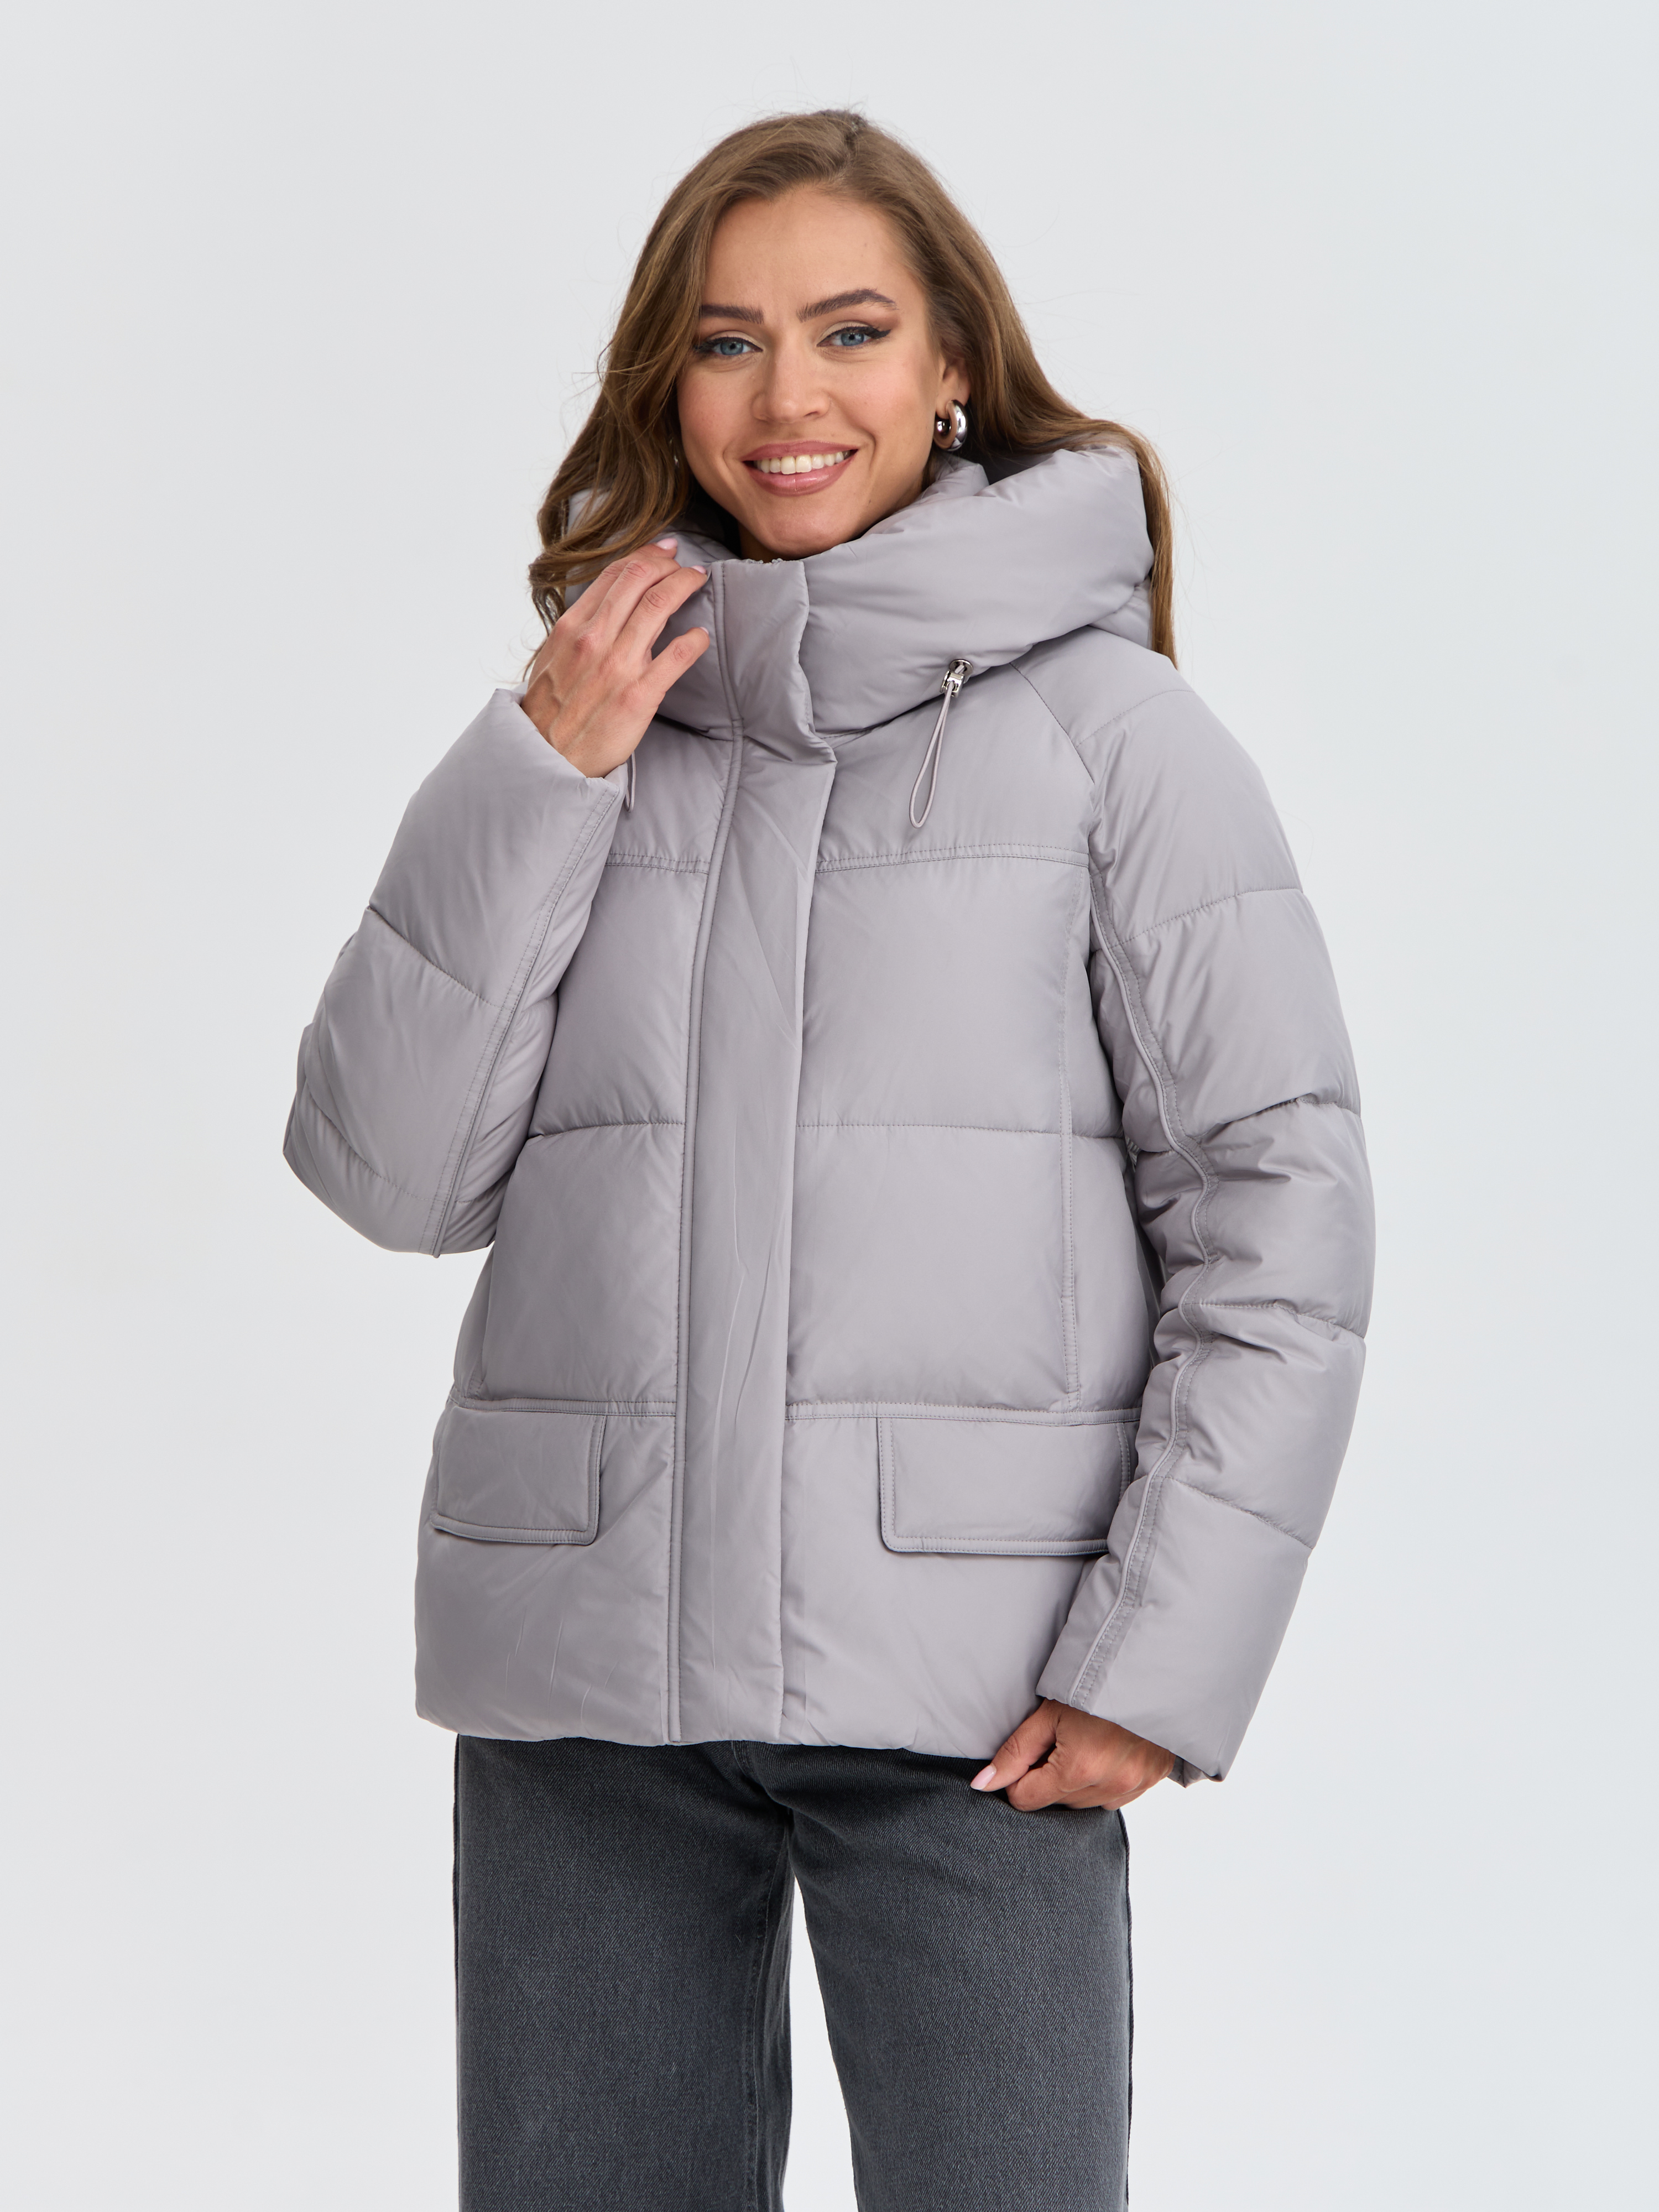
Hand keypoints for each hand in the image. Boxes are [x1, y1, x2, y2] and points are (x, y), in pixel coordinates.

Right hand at [520, 538, 709, 777]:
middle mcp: (594, 639)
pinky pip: (676, 656)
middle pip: (640, 578)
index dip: (646, 554)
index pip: (615, 574)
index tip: (664, 550)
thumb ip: (578, 631)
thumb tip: (606, 608)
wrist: (546, 760)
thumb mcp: (552, 659)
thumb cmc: (550, 712)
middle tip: (686, 565)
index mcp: (572, 627)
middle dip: (669, 563)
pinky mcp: (639, 695)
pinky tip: (701, 635)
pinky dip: (694, 639)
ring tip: (698, 582)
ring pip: (659, 605)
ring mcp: (618, 665)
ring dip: (685, 585)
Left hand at [971, 1699, 1174, 1811]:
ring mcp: (1133, 1785)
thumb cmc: (1093, 1685)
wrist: (1146, 1668)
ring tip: (1086, 1742)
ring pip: (1084, 1804)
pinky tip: (1107, 1751)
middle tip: (1061, 1739)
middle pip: (1056, 1803)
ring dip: (1077, 1782)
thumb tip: (982, 1785)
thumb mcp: (1047, 1714)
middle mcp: (1109, 1785)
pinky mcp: (1150, 1781)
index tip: (1031, 1751)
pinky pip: (1113, 1797)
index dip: (1020, 1776)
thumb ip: (1013, 1753)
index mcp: (1078, 1769)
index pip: (1026, 1799)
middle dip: (1049, 1776)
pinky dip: (1104, 1781)